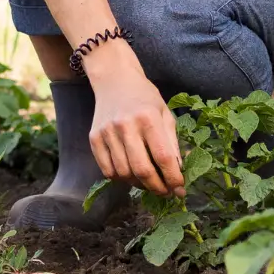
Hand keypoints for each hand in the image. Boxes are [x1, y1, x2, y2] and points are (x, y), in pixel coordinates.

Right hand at [85, 47, 185, 197]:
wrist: (114, 80)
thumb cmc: (144, 97)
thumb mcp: (165, 113)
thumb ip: (172, 142)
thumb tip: (178, 171)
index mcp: (148, 117)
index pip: (163, 156)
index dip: (173, 178)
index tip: (180, 189)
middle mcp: (125, 125)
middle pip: (142, 170)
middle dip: (157, 187)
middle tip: (165, 192)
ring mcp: (107, 132)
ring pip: (124, 173)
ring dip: (139, 185)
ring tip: (148, 182)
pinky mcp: (94, 138)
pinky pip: (107, 170)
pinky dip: (121, 178)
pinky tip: (130, 175)